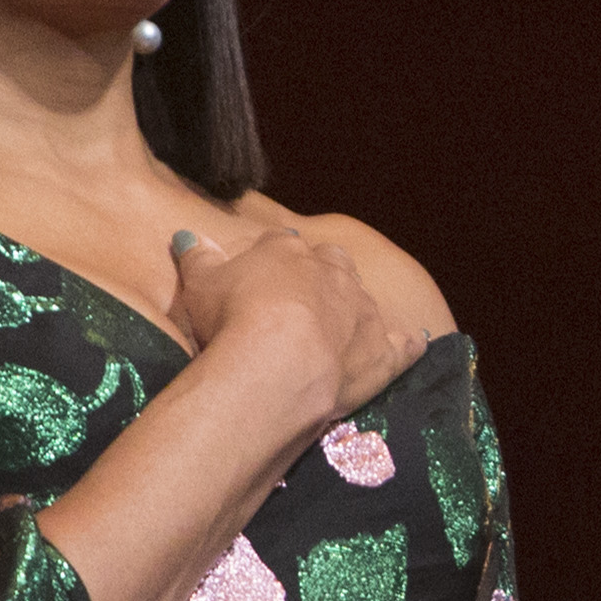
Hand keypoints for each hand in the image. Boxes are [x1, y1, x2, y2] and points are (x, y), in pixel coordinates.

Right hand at [170, 221, 423, 421]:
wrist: (275, 363)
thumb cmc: (231, 318)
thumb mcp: (200, 283)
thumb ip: (197, 257)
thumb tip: (188, 236)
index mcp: (287, 250)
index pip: (282, 244)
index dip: (272, 260)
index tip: (261, 277)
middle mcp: (332, 272)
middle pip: (331, 264)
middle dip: (320, 276)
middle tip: (300, 301)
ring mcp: (362, 311)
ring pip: (364, 299)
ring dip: (354, 309)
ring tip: (339, 327)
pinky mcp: (383, 352)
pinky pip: (403, 345)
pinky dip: (406, 345)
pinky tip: (411, 344)